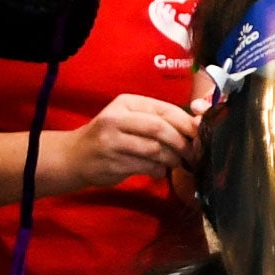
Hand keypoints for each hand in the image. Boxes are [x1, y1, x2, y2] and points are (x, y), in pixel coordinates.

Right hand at [61, 94, 199, 188]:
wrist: (74, 156)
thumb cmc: (111, 136)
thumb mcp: (130, 119)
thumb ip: (159, 120)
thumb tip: (197, 127)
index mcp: (126, 103)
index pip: (165, 110)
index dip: (187, 124)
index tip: (201, 135)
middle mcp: (116, 118)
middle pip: (161, 129)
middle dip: (182, 143)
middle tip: (192, 154)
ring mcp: (112, 141)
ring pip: (155, 150)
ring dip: (172, 159)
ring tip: (174, 162)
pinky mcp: (112, 162)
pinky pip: (146, 167)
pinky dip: (159, 171)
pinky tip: (158, 171)